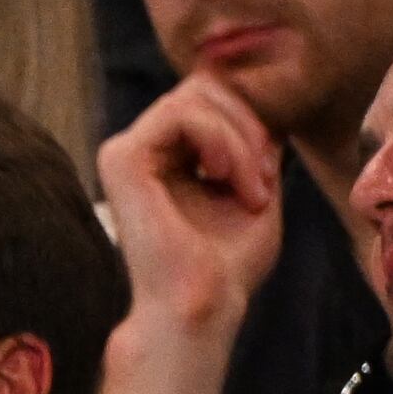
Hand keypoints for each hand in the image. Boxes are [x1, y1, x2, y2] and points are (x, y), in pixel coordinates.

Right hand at [98, 76, 291, 341]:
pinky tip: (229, 175)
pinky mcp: (120, 159)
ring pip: (194, 96)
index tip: (272, 173)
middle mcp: (139, 152)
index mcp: (165, 159)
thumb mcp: (256, 188)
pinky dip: (220, 138)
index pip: (210, 100)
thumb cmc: (227, 265)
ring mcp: (123, 153)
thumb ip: (255, 142)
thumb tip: (264, 94)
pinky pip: (181, 114)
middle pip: (202, 88)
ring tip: (253, 183)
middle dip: (248, 124)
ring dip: (240, 136)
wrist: (200, 305)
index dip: (251, 122)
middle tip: (267, 175)